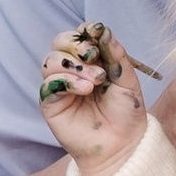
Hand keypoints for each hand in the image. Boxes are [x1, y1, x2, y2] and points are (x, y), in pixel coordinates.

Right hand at [37, 23, 145, 171]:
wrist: (122, 144)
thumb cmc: (126, 113)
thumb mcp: (127, 79)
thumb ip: (116, 54)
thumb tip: (103, 31)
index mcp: (93, 60)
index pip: (81, 35)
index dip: (86, 31)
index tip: (97, 32)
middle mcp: (73, 69)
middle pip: (60, 42)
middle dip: (75, 44)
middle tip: (93, 55)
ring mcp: (60, 85)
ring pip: (51, 60)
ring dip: (73, 65)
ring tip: (94, 81)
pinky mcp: (51, 103)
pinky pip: (48, 83)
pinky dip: (66, 80)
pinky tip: (84, 89)